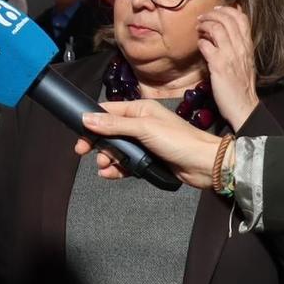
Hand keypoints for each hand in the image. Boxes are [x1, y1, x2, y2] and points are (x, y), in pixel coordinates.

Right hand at [76, 100, 223, 188]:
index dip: (91, 121)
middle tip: (84, 152)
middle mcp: (140, 124)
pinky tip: (110, 174)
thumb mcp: (144, 129)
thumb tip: (87, 117)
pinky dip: (116, 169)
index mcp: (140, 110)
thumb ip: (115, 124)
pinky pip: (125, 163)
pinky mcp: (148, 159)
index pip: (108, 111)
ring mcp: (144, 143)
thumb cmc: (180, 141)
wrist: (204, 165)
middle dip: (97, 143)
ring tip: (105, 166)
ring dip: (107, 158)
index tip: (79, 133)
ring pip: (116, 150)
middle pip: (108, 132)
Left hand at [198, 5, 258, 129]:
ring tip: (198, 27)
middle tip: (202, 17)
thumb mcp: (244, 62)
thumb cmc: (241, 86)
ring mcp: (230, 56)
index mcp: (248, 46)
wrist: (243, 106)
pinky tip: (199, 45)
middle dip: (212, 14)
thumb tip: (225, 33)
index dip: (229, 9)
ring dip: (205, 24)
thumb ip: (237, 47)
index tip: (218, 9)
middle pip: (228, 19)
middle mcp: (241, 48)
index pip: (242, 18)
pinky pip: (207, 46)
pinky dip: (201, 42)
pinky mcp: (219, 66)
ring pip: (217, 29)